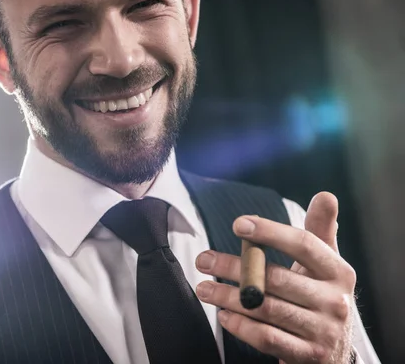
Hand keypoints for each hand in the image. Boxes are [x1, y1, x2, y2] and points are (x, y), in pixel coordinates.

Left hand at [195, 192, 355, 362]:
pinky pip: (267, 338)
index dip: (270, 232)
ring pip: (266, 308)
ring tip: (203, 288)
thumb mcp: (325, 266)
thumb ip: (320, 232)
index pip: (303, 244)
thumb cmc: (320, 297)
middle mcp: (335, 301)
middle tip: (203, 259)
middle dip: (234, 266)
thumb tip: (325, 195)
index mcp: (338, 272)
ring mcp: (323, 331)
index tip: (237, 225)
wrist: (335, 352)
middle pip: (275, 278)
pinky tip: (223, 315)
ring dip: (228, 296)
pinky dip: (241, 326)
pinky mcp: (309, 357)